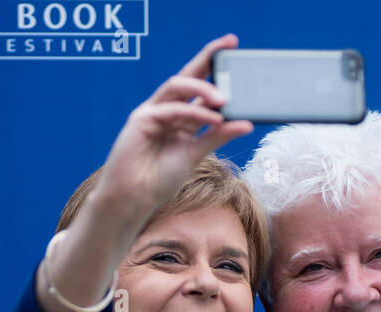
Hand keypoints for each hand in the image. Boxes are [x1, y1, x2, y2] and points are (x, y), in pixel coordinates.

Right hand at [91, 34, 253, 225]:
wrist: (134, 199)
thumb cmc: (159, 179)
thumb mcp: (195, 154)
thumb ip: (217, 136)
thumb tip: (246, 123)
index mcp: (180, 116)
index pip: (199, 86)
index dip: (213, 66)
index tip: (233, 48)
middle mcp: (166, 109)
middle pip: (188, 75)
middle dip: (208, 57)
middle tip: (229, 45)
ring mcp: (152, 112)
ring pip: (178, 86)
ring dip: (203, 88)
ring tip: (225, 99)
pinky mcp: (141, 119)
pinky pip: (172, 109)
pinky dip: (195, 113)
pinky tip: (213, 117)